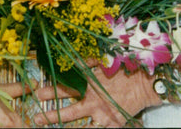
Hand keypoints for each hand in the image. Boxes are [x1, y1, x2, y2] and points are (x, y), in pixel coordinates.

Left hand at [32, 66, 163, 127]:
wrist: (145, 82)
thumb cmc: (123, 69)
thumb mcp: (102, 62)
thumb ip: (85, 62)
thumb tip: (69, 58)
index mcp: (89, 84)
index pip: (64, 89)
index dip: (49, 91)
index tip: (36, 93)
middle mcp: (93, 101)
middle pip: (68, 111)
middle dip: (50, 115)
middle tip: (37, 118)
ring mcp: (103, 115)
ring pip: (80, 126)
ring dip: (65, 127)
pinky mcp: (113, 124)